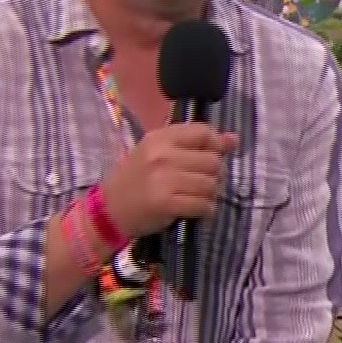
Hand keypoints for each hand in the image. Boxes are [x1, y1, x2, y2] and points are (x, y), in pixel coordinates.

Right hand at [101, 124, 238, 240]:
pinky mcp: (166, 203)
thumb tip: (233, 139)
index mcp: (160, 138)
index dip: (215, 145)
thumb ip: (194, 144)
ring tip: (197, 197)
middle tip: (202, 183)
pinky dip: (205, 210)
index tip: (211, 157)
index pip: (203, 132)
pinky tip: (195, 210)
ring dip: (210, 195)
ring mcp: (164, 179)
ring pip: (210, 184)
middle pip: (212, 161)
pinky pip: (203, 204)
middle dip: (215, 175)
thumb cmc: (136, 179)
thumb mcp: (159, 153)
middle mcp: (162, 155)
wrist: (108, 209)